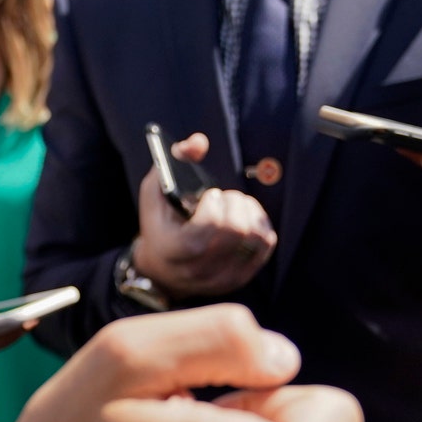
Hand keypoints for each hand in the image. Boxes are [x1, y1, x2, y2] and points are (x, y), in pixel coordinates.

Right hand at [132, 133, 276, 300]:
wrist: (161, 269)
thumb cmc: (160, 222)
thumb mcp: (155, 189)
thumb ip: (173, 160)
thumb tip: (199, 142)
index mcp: (171, 249)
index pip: (206, 229)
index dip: (214, 204)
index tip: (210, 195)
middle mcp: (197, 269)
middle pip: (237, 231)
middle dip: (235, 204)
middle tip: (225, 197)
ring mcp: (220, 278)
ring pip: (256, 238)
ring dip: (250, 212)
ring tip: (236, 206)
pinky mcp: (239, 278)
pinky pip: (265, 245)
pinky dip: (261, 224)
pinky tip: (246, 218)